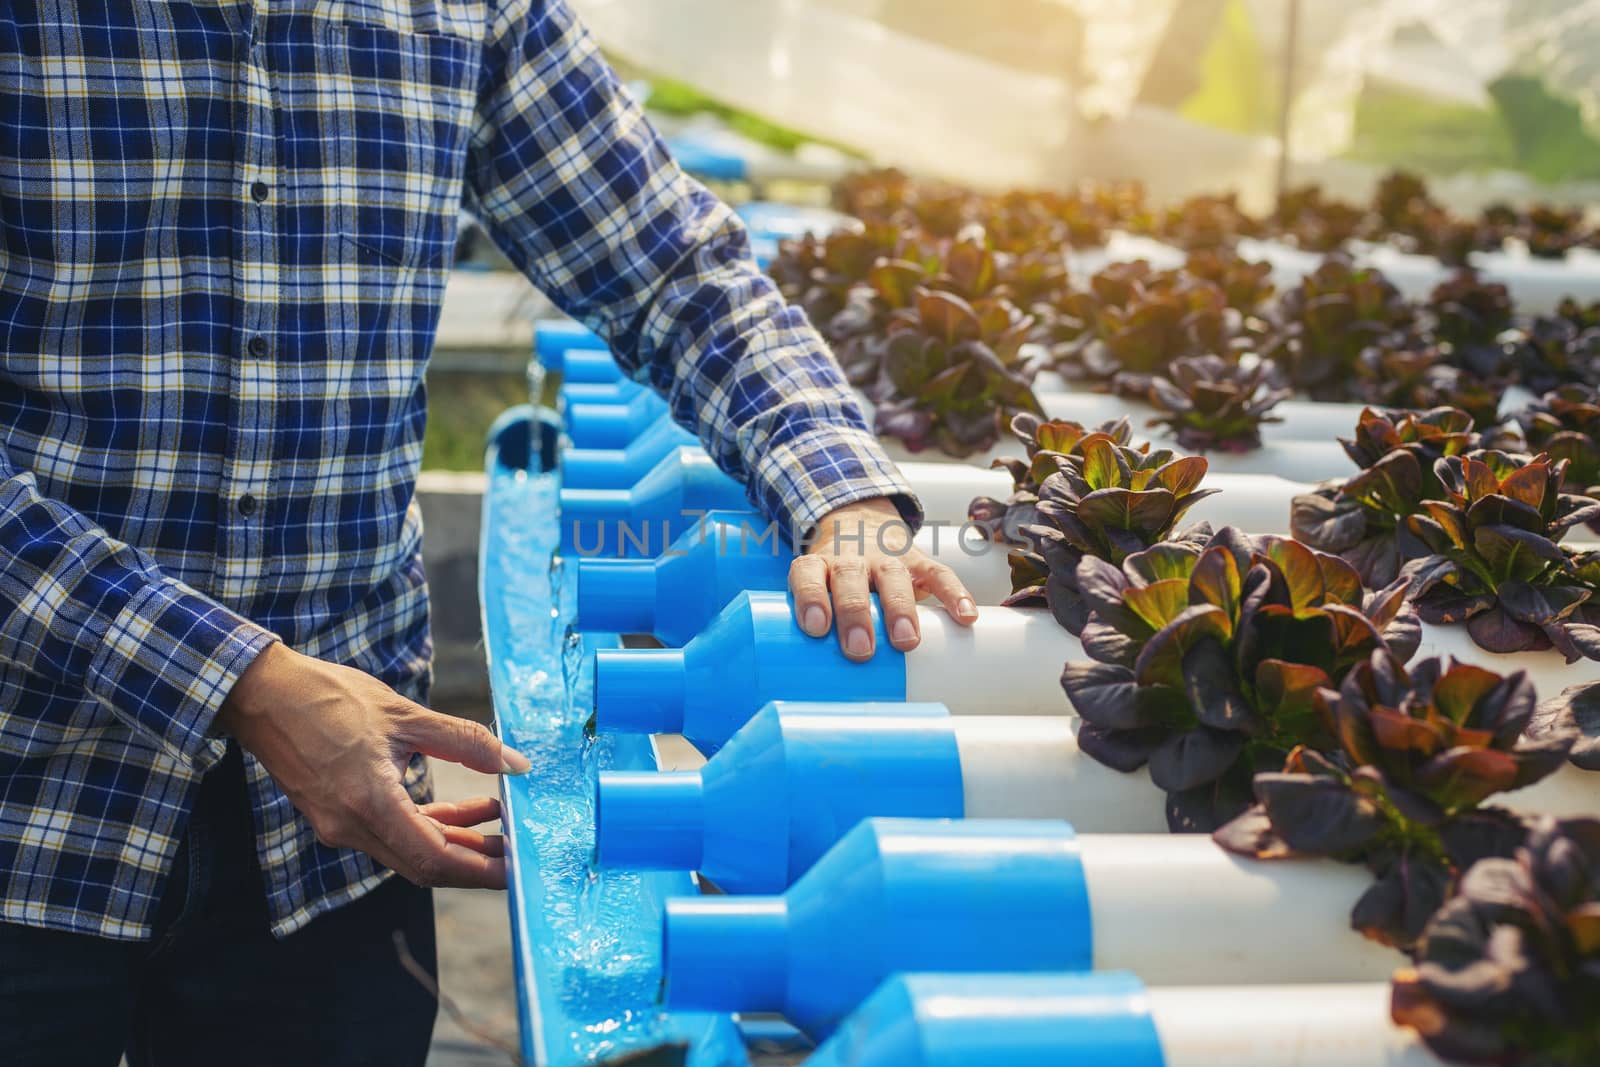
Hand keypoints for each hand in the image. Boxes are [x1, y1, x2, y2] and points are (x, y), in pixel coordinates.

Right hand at [215, 643, 529, 888]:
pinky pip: (390, 833)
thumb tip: (515, 763)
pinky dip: (427, 826)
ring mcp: (339, 826)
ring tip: (497, 819)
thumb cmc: (329, 698)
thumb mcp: (406, 715)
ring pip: (408, 850)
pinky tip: (460, 807)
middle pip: (424, 865)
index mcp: (369, 805)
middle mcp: (351, 828)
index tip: (517, 868)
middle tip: (517, 848)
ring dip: (454, 839)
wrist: (261, 694)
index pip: (435, 859)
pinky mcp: (335, 815)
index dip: (480, 870)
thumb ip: (465, 741)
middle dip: (474, 860)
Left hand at [790, 497, 977, 661]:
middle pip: (850, 577)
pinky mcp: (917, 561)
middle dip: (856, 613)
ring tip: (907, 641)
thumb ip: (820, 626)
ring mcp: (885, 557)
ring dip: (900, 608)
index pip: (808, 574)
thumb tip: (820, 685)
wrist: (857, 527)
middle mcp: (850, 558)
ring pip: (892, 576)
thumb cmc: (832, 581)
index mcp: (818, 565)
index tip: (817, 627)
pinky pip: (938, 573)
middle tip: (861, 649)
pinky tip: (966, 617)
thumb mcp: (817, 593)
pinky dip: (954, 594)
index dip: (811, 598)